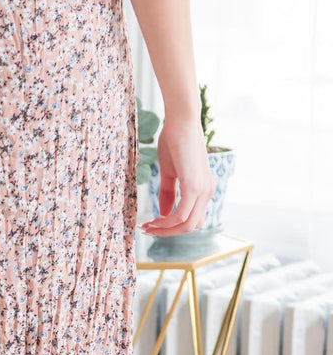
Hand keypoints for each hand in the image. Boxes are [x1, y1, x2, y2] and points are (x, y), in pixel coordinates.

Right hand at [140, 114, 214, 236]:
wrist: (181, 121)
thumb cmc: (175, 141)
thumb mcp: (170, 172)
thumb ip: (168, 193)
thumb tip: (164, 213)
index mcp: (203, 189)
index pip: (192, 218)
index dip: (172, 227)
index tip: (151, 224)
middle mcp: (207, 192)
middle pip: (191, 226)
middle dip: (168, 232)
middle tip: (146, 229)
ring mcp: (203, 191)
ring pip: (187, 225)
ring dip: (166, 230)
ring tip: (147, 227)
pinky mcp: (194, 187)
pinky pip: (181, 215)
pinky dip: (167, 222)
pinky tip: (154, 220)